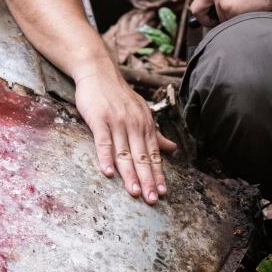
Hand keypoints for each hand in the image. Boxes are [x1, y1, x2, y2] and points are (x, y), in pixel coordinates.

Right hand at [74, 63, 176, 203]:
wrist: (98, 72)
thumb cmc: (119, 95)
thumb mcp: (141, 111)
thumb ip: (155, 133)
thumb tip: (172, 148)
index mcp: (145, 124)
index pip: (154, 154)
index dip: (158, 174)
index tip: (163, 192)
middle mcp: (133, 124)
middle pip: (141, 156)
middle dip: (148, 180)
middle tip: (152, 199)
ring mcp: (116, 122)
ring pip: (124, 152)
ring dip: (130, 174)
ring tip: (135, 192)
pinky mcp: (99, 119)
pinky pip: (103, 141)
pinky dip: (106, 157)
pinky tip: (108, 173)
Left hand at [188, 0, 271, 24]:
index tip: (201, 4)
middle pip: (196, 6)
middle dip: (201, 17)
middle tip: (210, 20)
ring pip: (216, 17)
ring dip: (226, 18)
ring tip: (242, 10)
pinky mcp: (227, 9)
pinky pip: (227, 22)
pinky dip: (235, 21)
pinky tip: (246, 12)